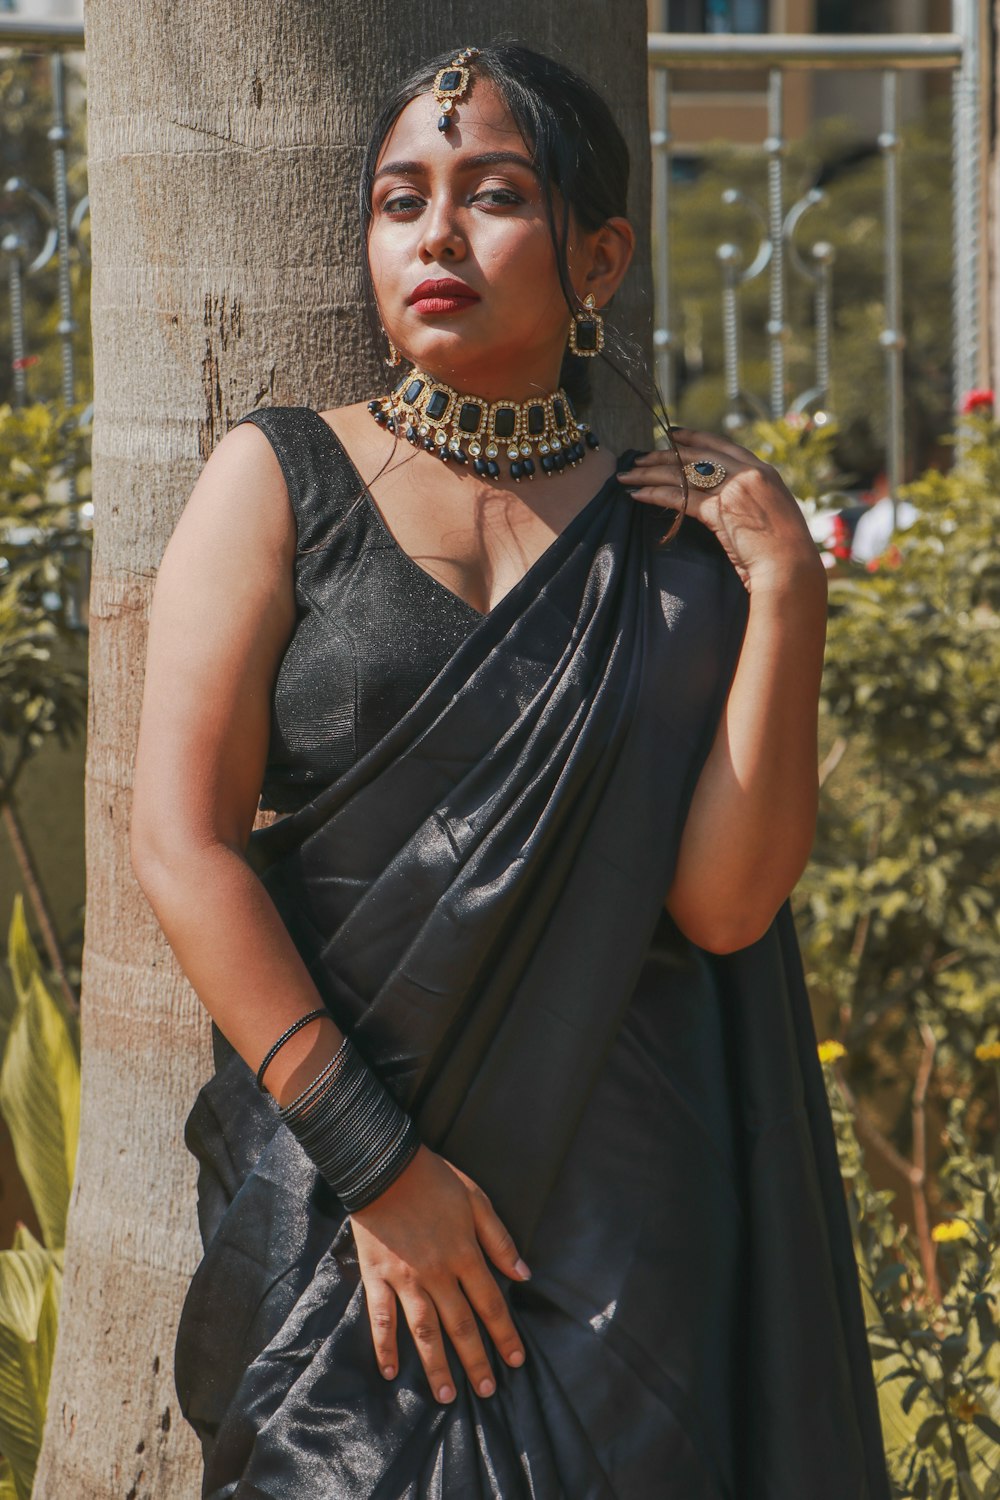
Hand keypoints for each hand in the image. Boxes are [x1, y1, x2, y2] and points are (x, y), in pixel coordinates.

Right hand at [349, 1143, 530, 1404]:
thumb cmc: (435, 1179)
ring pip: (424, 1331)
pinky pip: (380, 1318)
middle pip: (460, 1325)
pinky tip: (392, 1372)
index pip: (490, 1304)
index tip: (515, 1362)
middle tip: (486, 1392)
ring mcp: (404, 1278)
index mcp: (464, 1254)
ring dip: (436, 1365)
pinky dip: (385, 1346)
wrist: (384, 1165)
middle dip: (476, 1361)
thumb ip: (499, 1240)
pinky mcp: (376, 1276)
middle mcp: (436, 1273)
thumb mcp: (477, 1200)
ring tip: (446, 1396)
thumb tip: (523, 1275)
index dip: (505, 1335)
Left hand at [617, 426, 824, 593]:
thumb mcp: (774, 513)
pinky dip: (655, 494)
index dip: (694, 438)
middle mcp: (750, 474)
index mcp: (764, 472)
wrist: (791, 569)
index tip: (673, 435)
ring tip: (629, 475)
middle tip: (641, 456)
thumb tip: (736, 503)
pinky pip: (680, 498)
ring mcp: (735, 490)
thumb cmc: (785, 552)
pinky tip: (637, 494)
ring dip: (651, 472)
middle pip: (697, 455)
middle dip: (664, 455)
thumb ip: (754, 500)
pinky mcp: (720, 511)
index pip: (722, 446)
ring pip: (684, 473)